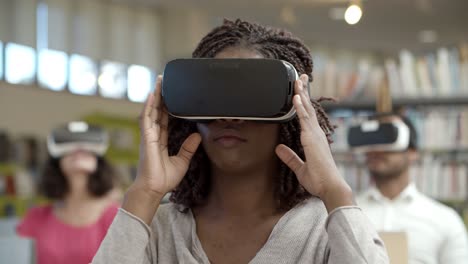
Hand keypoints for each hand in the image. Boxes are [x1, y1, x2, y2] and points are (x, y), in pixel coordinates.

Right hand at [133, 75, 201, 198]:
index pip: (164, 119)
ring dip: (154, 96)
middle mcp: (153, 136)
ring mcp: (148, 136)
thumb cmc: (164, 179)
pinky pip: (146, 119)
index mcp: (160, 140)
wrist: (154, 189)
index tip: (171, 95)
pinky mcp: (146, 138)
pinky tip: (151, 96)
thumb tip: (198, 136)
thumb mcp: (182, 161)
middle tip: (165, 81)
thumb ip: (188, 148)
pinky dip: (148, 106)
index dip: (167, 107)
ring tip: (159, 82)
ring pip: (151, 111)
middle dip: (160, 96)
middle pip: (157, 111)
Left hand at [275, 74, 352, 211]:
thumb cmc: (319, 180)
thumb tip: (277, 148)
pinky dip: (300, 107)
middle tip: (301, 76)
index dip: (304, 102)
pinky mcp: (312, 139)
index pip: (307, 116)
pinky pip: (305, 120)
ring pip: (307, 110)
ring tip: (297, 80)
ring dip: (302, 94)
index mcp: (314, 139)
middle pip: (309, 108)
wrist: (330, 188)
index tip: (300, 90)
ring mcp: (315, 135)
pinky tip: (296, 97)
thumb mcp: (299, 167)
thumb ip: (289, 157)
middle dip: (304, 92)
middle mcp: (316, 134)